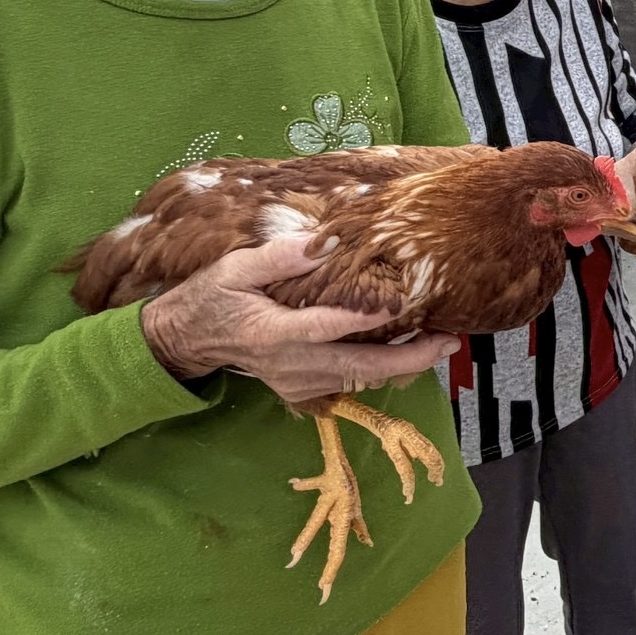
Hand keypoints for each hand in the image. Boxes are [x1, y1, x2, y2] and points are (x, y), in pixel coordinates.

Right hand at [139, 236, 460, 402]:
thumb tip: (321, 242)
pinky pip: (349, 384)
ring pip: (360, 380)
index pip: (325, 328)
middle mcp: (289, 365)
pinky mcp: (302, 392)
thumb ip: (276, 257)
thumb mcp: (233, 268)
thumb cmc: (212, 297)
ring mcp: (296, 384)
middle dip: (409, 358)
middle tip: (448, 340)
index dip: (364, 320)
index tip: (400, 306)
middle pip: (359, 368)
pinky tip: (405, 350)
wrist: (187, 341)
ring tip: (439, 341)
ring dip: (402, 365)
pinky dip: (379, 370)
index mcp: (271, 332)